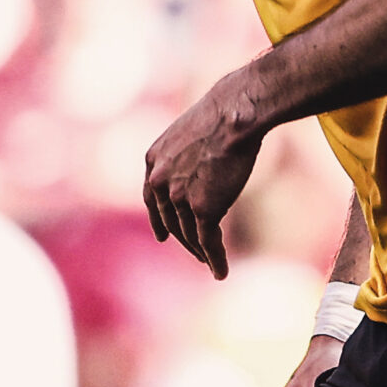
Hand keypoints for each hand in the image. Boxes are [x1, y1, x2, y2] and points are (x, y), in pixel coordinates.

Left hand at [143, 76, 263, 278]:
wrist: (235, 114)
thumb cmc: (223, 115)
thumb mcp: (193, 132)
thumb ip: (188, 153)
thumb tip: (204, 161)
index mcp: (153, 160)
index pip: (151, 199)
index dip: (158, 220)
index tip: (162, 236)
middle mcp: (160, 181)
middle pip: (171, 220)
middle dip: (183, 240)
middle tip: (197, 253)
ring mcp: (179, 197)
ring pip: (189, 234)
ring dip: (200, 252)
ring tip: (211, 264)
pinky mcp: (203, 209)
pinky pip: (208, 241)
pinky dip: (215, 259)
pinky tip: (220, 272)